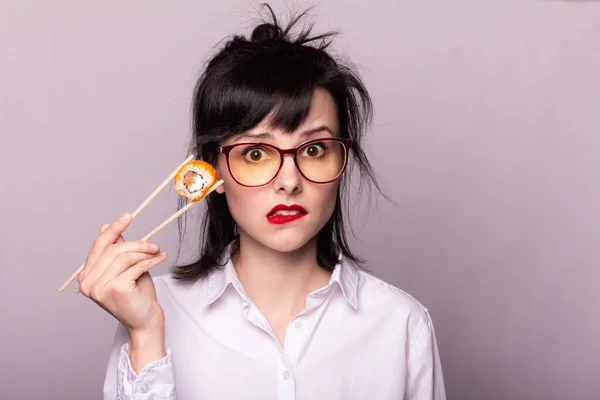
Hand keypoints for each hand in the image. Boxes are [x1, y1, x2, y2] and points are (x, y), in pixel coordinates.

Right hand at [78, 213, 166, 334]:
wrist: (146, 322)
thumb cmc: (137, 296)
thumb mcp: (126, 268)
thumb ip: (115, 249)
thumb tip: (105, 225)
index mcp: (86, 277)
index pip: (99, 246)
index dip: (114, 229)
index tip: (128, 216)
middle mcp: (88, 283)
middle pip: (113, 249)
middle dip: (137, 243)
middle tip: (154, 244)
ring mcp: (99, 288)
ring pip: (124, 257)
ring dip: (145, 252)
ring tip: (157, 253)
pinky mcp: (115, 290)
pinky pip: (135, 266)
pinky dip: (150, 260)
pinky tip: (160, 259)